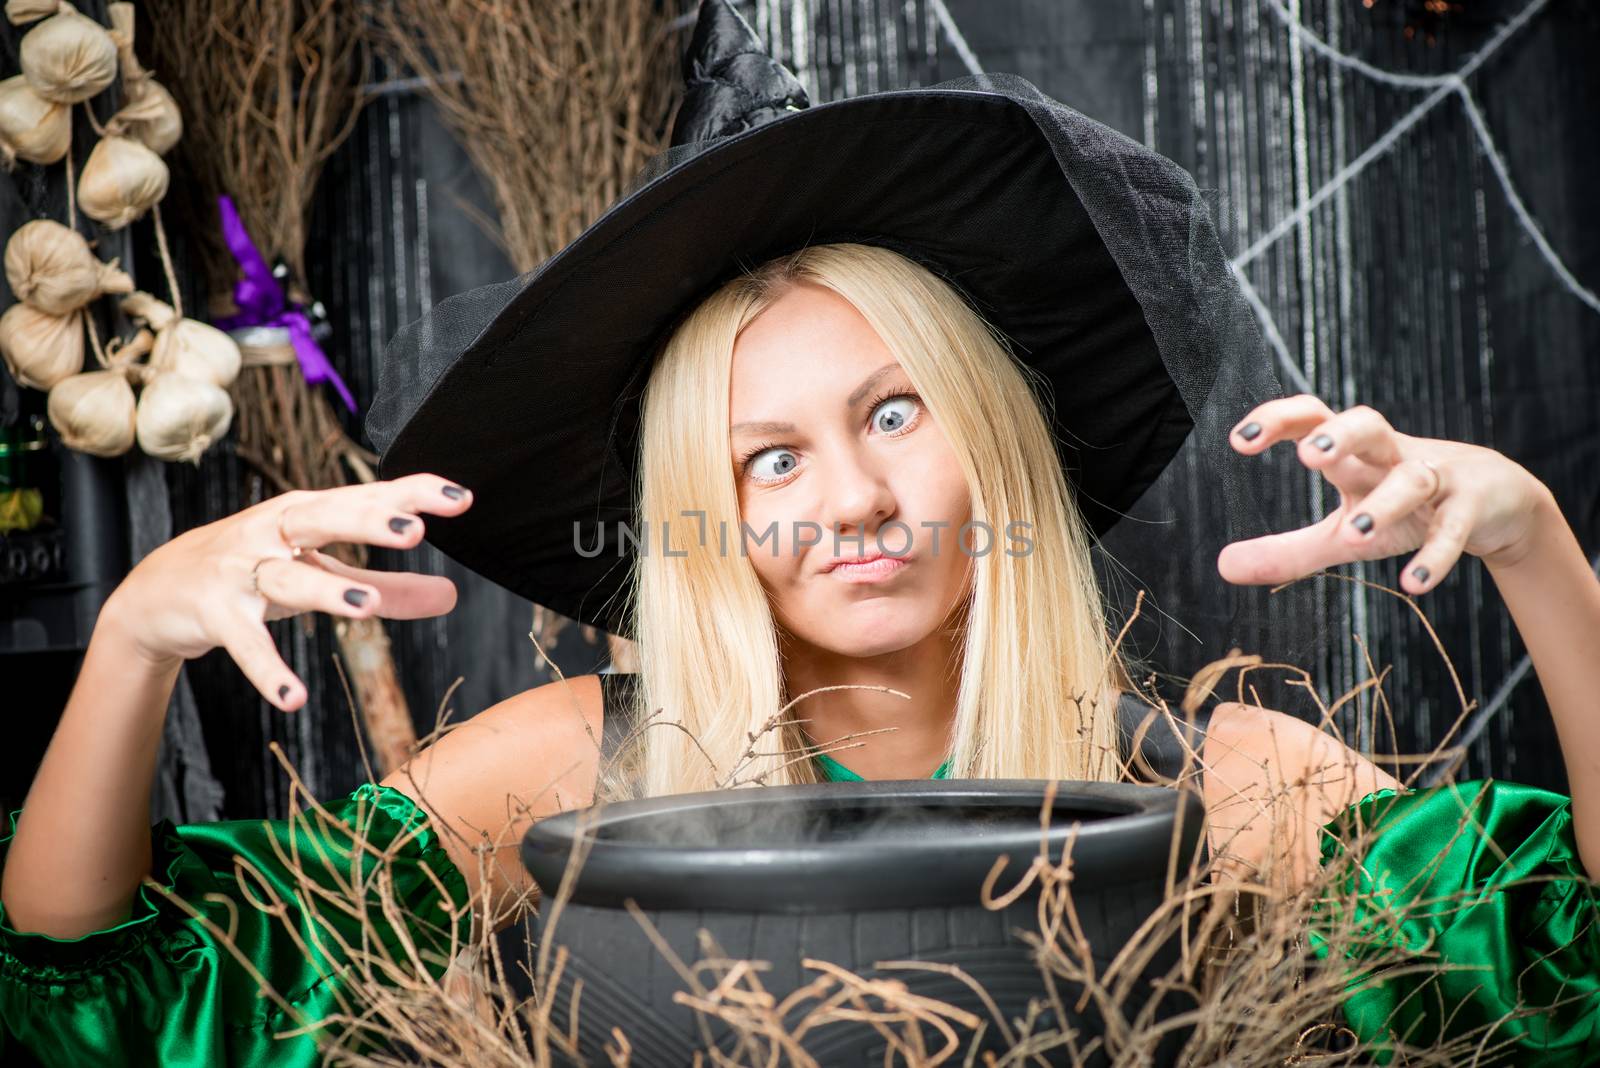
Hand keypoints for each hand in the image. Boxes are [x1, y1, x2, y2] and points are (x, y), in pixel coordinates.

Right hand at [100, 474, 472, 710]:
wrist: (157, 592)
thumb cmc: (255, 570)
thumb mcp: (321, 573)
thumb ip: (388, 586)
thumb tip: (452, 596)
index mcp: (306, 514)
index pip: (365, 497)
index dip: (411, 495)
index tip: (461, 497)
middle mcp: (273, 533)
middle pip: (323, 518)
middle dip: (368, 521)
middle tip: (415, 531)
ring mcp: (241, 571)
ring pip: (287, 578)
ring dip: (325, 590)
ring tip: (368, 606)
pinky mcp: (215, 613)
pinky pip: (245, 643)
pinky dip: (267, 669)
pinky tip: (293, 697)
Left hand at [1215, 395, 1549, 594]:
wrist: (1496, 503)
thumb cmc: (1404, 510)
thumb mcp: (1343, 534)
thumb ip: (1287, 550)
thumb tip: (1221, 567)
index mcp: (1354, 455)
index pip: (1313, 419)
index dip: (1277, 420)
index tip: (1238, 441)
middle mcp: (1392, 456)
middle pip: (1367, 425)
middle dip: (1338, 435)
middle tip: (1306, 456)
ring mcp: (1437, 478)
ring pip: (1411, 479)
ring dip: (1384, 504)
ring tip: (1353, 534)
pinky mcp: (1473, 509)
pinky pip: (1454, 529)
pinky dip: (1435, 554)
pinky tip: (1412, 583)